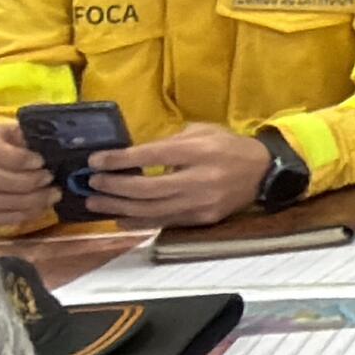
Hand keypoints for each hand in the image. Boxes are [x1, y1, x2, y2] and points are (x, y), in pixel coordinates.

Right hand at [0, 119, 58, 233]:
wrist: (2, 164)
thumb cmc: (22, 147)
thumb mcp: (29, 136)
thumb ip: (36, 141)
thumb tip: (55, 150)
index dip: (15, 157)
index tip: (41, 162)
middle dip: (24, 183)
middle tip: (49, 181)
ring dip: (24, 202)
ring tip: (49, 197)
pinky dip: (14, 216)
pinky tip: (35, 210)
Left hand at [86, 126, 272, 225]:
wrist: (263, 172)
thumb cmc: (227, 147)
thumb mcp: (201, 132)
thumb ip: (168, 143)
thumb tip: (132, 157)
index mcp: (198, 151)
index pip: (150, 157)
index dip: (118, 160)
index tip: (94, 161)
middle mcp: (199, 179)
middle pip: (146, 188)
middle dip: (113, 186)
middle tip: (92, 183)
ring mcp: (201, 203)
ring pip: (150, 210)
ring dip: (118, 207)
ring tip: (95, 203)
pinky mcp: (201, 219)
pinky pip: (163, 222)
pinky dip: (137, 221)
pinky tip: (120, 216)